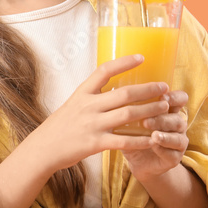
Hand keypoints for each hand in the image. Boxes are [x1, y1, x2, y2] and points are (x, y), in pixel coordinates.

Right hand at [27, 55, 171, 174]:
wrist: (42, 149)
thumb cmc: (58, 127)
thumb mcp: (71, 105)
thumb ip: (90, 98)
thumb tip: (110, 89)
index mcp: (82, 93)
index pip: (104, 71)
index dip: (124, 62)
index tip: (141, 57)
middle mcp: (88, 106)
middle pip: (124, 93)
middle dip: (148, 90)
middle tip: (165, 88)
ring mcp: (92, 124)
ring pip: (128, 114)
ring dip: (150, 110)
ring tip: (164, 108)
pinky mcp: (95, 144)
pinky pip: (124, 141)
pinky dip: (141, 140)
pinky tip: (153, 138)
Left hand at [121, 90, 189, 180]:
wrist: (137, 160)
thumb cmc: (132, 134)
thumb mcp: (129, 120)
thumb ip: (128, 109)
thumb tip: (114, 95)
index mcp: (168, 111)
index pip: (179, 99)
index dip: (174, 97)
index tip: (163, 96)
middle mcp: (176, 125)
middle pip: (177, 118)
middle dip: (162, 119)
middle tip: (146, 121)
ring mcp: (178, 141)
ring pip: (178, 136)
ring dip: (165, 135)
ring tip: (153, 135)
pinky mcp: (175, 158)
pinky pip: (173, 153)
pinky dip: (164, 149)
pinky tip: (154, 146)